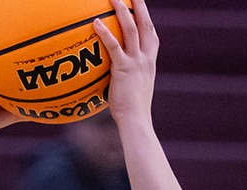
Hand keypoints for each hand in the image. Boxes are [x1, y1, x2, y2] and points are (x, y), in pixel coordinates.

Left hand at [94, 0, 157, 129]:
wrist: (136, 120)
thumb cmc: (132, 111)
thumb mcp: (133, 89)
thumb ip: (126, 77)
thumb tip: (112, 74)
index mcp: (150, 62)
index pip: (151, 34)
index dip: (147, 18)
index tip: (141, 7)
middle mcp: (146, 58)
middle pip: (144, 24)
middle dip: (139, 6)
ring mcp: (137, 62)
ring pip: (131, 29)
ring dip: (123, 11)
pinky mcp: (124, 69)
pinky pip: (113, 46)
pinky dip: (105, 33)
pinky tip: (95, 23)